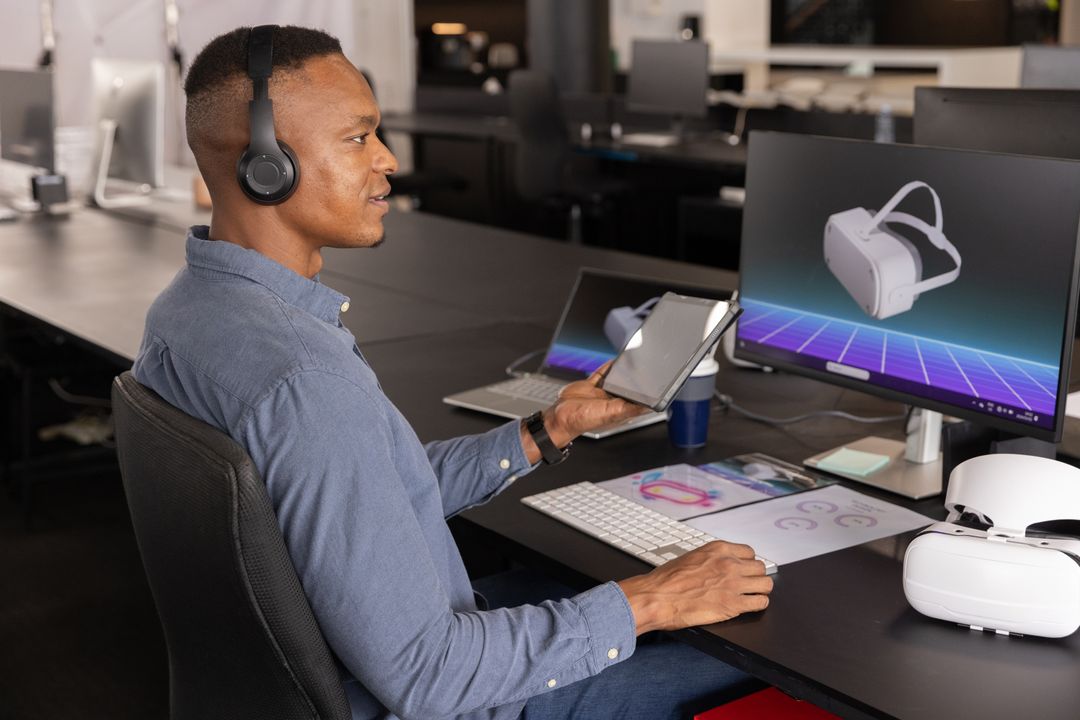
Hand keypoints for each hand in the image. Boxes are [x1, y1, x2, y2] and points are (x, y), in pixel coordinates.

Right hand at [520, 361, 647, 462]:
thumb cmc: (583, 419)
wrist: (560, 416)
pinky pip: (602, 373)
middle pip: (628, 387)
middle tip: (648, 368)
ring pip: (616, 379)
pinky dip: (608, 366)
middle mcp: (612, 401)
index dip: (647, 392)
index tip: (657, 383)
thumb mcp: (611, 413)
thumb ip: (631, 408)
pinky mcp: (591, 385)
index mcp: (620, 409)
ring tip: (634, 362)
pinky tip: (615, 360)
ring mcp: (601, 392)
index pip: (638, 399)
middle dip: (636, 380)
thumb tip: (650, 406)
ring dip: (623, 372)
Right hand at [617, 541, 772, 634]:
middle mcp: (729, 564)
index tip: (744, 570)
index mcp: (718, 550)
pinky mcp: (733, 605)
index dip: (747, 563)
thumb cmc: (666, 580)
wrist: (656, 597)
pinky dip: (758, 605)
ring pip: (766, 584)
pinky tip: (749, 606)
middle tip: (747, 584)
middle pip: (760, 568)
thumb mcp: (691, 557)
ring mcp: (733, 584)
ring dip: (759, 590)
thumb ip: (710, 560)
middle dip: (754, 577)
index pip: (750, 552)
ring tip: (751, 595)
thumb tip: (718, 566)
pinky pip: (760, 602)